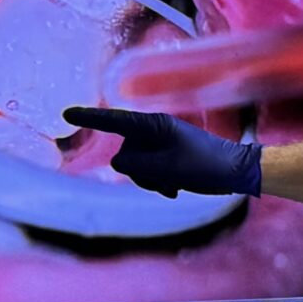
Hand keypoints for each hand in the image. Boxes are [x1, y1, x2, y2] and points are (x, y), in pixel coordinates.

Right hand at [61, 106, 264, 197]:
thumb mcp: (168, 169)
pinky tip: (176, 189)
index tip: (66, 113)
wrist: (236, 172)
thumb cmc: (206, 167)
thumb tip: (117, 162)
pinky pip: (148, 172)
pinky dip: (158, 182)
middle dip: (140, 173)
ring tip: (176, 185)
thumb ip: (136, 165)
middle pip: (126, 154)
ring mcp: (159, 143)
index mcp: (155, 125)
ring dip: (151, 181)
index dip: (90, 118)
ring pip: (136, 167)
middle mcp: (154, 131)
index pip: (115, 121)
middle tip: (168, 181)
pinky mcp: (165, 156)